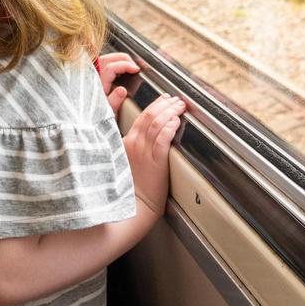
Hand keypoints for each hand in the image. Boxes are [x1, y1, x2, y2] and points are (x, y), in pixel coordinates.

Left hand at [97, 52, 138, 116]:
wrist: (85, 117)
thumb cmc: (96, 114)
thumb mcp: (106, 111)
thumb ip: (114, 101)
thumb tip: (122, 90)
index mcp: (98, 83)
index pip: (112, 67)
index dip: (126, 65)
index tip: (136, 69)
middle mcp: (93, 76)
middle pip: (109, 58)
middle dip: (124, 59)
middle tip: (135, 66)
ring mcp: (92, 74)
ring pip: (105, 58)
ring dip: (119, 59)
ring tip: (130, 66)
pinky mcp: (93, 76)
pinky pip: (103, 63)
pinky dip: (113, 62)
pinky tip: (120, 69)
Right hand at [123, 94, 185, 217]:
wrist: (133, 207)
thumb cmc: (131, 188)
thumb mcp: (124, 162)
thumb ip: (132, 146)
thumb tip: (146, 134)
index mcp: (125, 142)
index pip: (140, 117)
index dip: (154, 104)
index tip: (163, 98)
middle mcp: (133, 144)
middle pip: (150, 116)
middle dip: (165, 104)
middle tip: (176, 100)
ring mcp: (143, 152)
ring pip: (158, 123)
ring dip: (171, 111)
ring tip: (180, 106)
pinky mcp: (155, 161)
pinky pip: (163, 138)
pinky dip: (170, 127)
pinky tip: (177, 121)